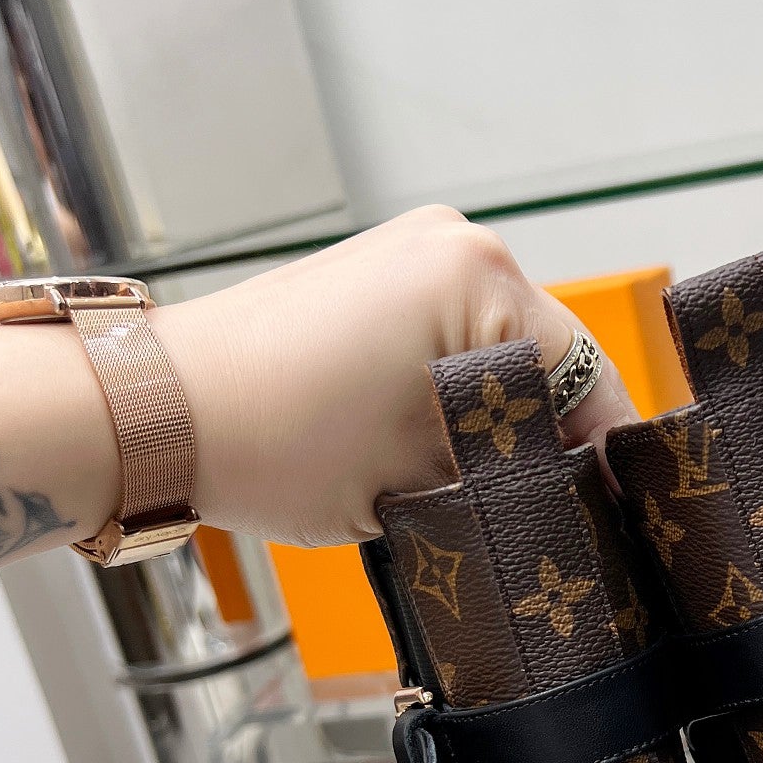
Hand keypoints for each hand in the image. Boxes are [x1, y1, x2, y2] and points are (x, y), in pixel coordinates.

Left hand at [155, 207, 636, 546]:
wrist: (153, 410)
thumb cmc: (273, 441)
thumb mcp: (424, 480)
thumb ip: (516, 476)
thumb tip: (564, 489)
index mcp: (482, 279)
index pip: (590, 380)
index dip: (604, 460)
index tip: (608, 519)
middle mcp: (457, 243)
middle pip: (550, 360)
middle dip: (551, 435)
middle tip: (546, 515)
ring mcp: (411, 251)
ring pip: (501, 351)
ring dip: (503, 416)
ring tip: (482, 487)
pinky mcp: (376, 274)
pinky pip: (454, 336)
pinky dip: (457, 390)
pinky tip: (437, 448)